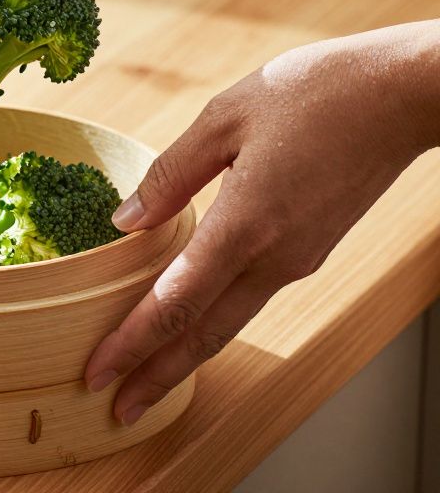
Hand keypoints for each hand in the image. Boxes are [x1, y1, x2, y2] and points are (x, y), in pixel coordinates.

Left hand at [84, 21, 439, 424]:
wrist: (406, 94)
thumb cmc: (319, 92)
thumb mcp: (226, 116)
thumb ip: (171, 173)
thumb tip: (125, 220)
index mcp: (246, 225)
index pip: (175, 304)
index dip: (131, 344)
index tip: (95, 373)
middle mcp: (273, 256)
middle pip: (204, 335)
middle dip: (155, 376)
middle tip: (116, 409)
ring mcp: (296, 259)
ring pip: (229, 323)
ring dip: (183, 356)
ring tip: (145, 379)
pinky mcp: (308, 250)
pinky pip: (249, 298)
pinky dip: (212, 322)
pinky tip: (189, 323)